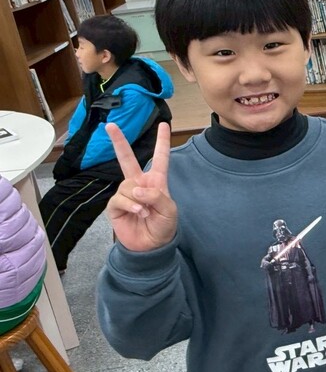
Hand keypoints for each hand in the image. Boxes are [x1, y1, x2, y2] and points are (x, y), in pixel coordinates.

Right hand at [105, 122, 177, 251]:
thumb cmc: (163, 226)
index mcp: (156, 181)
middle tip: (110, 125)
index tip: (163, 125)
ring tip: (145, 212)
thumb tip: (136, 188)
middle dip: (118, 142)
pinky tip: (137, 213)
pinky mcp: (115, 206)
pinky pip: (119, 199)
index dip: (162, 142)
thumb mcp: (169, 210)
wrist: (150, 246)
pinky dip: (129, 205)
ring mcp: (126, 194)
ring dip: (137, 199)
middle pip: (127, 159)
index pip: (160, 158)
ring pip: (127, 185)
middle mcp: (139, 184)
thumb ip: (156, 196)